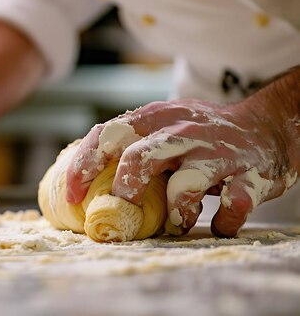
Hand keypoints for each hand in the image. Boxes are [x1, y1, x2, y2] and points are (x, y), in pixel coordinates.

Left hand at [66, 99, 296, 237]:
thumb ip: (130, 146)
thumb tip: (82, 182)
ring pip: (183, 187)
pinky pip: (232, 207)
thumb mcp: (161, 128)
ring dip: (177, 214)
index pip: (105, 136)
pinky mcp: (249, 173)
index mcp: (153, 118)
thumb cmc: (200, 136)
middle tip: (126, 211)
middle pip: (137, 159)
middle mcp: (182, 130)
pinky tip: (219, 223)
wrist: (268, 127)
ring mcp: (216, 151)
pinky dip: (223, 223)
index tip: (73, 197)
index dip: (83, 167)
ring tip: (179, 221)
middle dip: (125, 192)